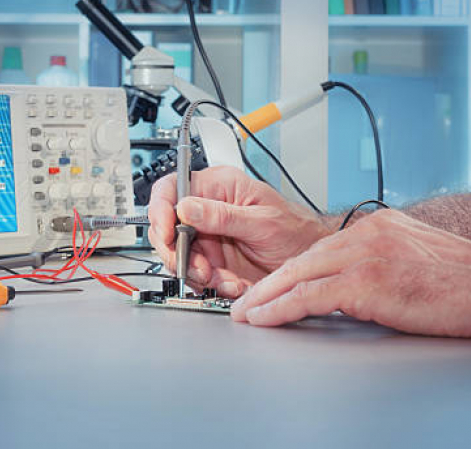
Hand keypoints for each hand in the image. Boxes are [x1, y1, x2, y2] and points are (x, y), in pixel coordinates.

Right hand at [147, 166, 332, 297]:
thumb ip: (223, 215)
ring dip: (195, 271)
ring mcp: (207, 237)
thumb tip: (186, 207)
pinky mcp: (211, 261)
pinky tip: (230, 283)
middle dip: (177, 250)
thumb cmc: (297, 231)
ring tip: (220, 277)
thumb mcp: (264, 221)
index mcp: (219, 186)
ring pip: (177, 254)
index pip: (172, 187)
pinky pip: (194, 274)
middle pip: (167, 225)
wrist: (310, 262)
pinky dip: (209, 284)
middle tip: (196, 265)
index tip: (167, 231)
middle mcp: (208, 209)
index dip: (160, 208)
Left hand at [230, 209, 470, 341]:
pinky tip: (265, 319)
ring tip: (245, 313)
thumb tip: (356, 282)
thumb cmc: (464, 280)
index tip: (270, 285)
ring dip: (266, 296)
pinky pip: (310, 297)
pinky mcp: (367, 282)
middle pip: (300, 258)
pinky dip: (281, 309)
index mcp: (375, 226)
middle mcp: (364, 234)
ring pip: (297, 274)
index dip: (289, 270)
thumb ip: (379, 261)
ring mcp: (364, 255)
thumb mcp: (413, 258)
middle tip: (244, 300)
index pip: (318, 249)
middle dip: (268, 283)